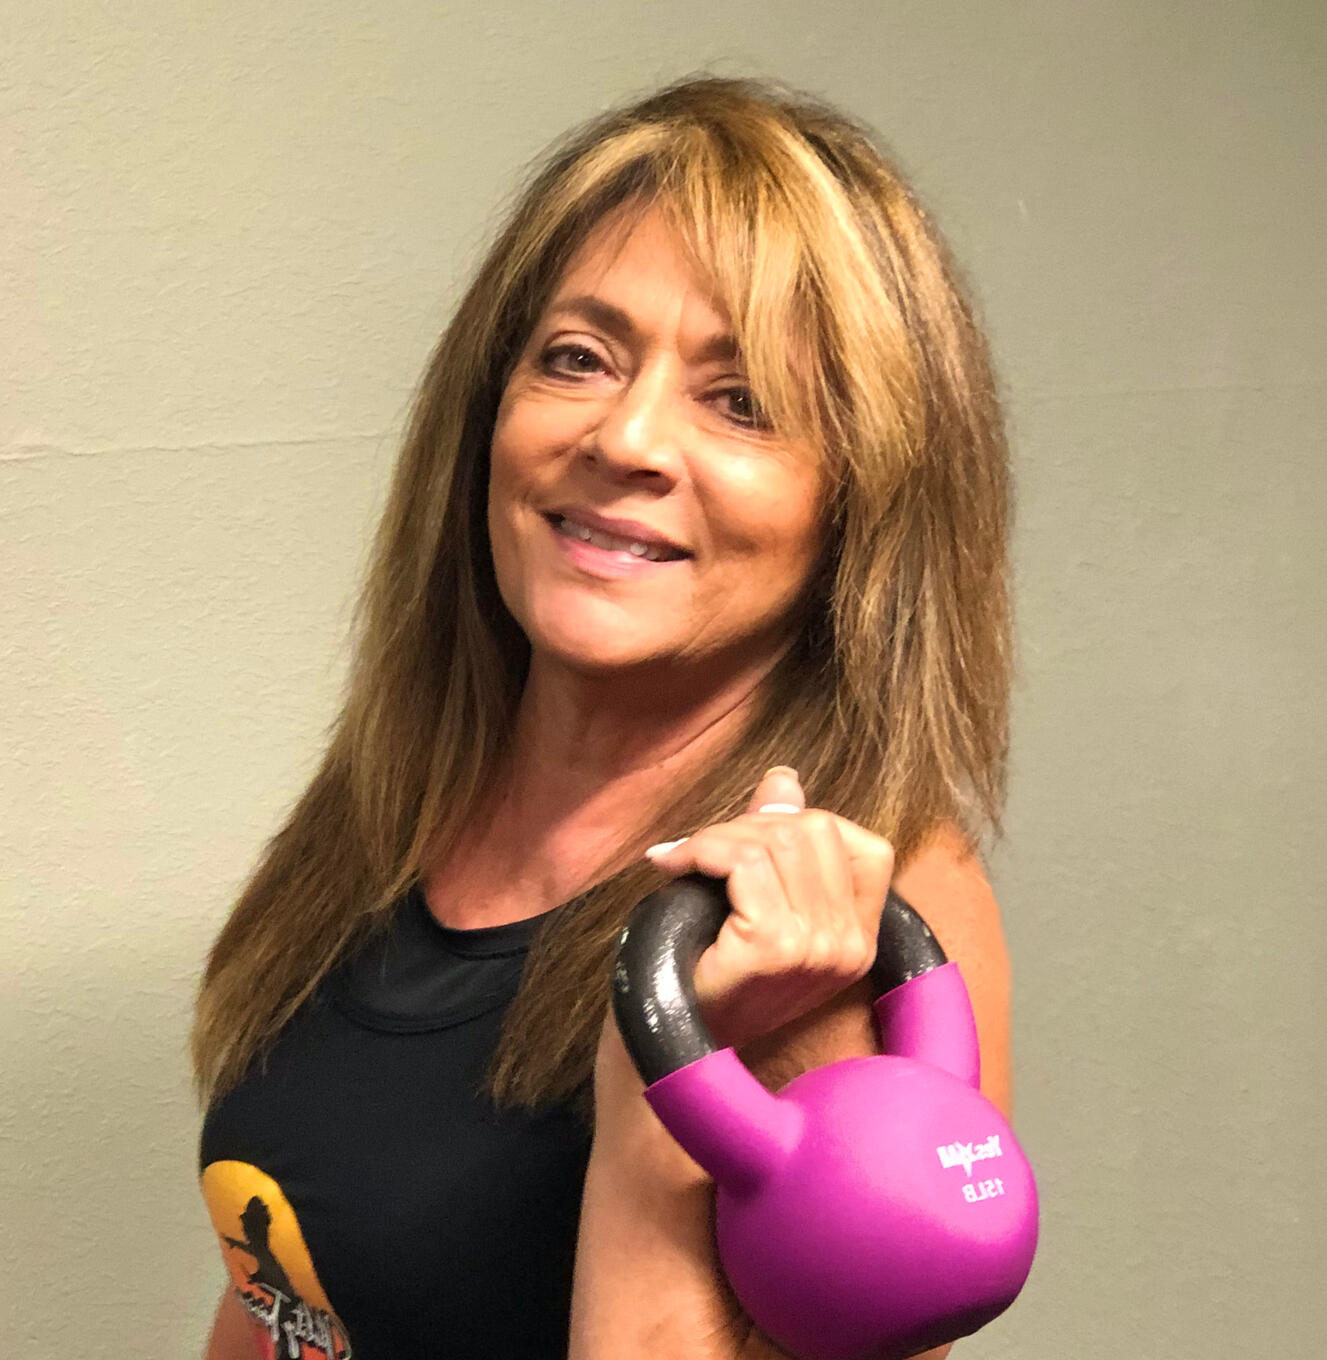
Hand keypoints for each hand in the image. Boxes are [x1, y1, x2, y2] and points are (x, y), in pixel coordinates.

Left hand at [643, 766, 894, 1050]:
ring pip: (776, 839)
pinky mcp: (775, 946)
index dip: (806, 826)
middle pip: (815, 831)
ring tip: (686, 859)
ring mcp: (818, 948)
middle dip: (749, 824)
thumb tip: (783, 778)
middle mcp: (850, 946)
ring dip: (718, 836)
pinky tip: (672, 867)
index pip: (869, 848)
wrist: (672, 1046)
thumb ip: (777, 840)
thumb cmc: (713, 976)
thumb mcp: (759, 904)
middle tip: (702, 849)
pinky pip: (744, 862)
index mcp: (861, 940)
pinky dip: (701, 850)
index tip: (751, 840)